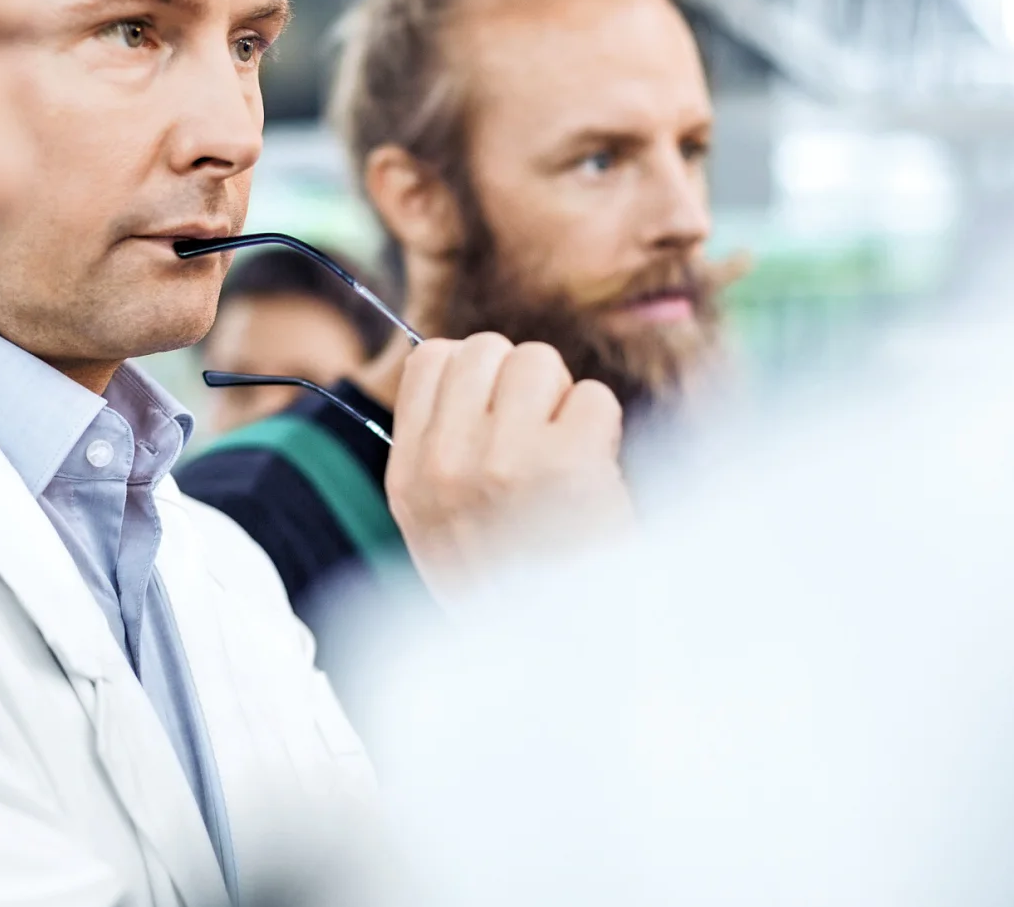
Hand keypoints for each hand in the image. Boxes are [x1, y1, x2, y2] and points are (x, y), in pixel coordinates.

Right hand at [386, 334, 630, 594]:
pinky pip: (593, 397)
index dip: (474, 374)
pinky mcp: (568, 464)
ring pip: (538, 361)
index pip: (430, 359)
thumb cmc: (514, 590)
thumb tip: (468, 361)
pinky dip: (604, 431)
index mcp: (409, 477)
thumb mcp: (439, 527)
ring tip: (569, 460)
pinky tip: (596, 478)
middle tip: (539, 440)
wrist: (566, 664)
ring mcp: (504, 461)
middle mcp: (446, 464)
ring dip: (564, 401)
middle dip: (521, 383)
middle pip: (485, 348)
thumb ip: (441, 450)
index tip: (497, 416)